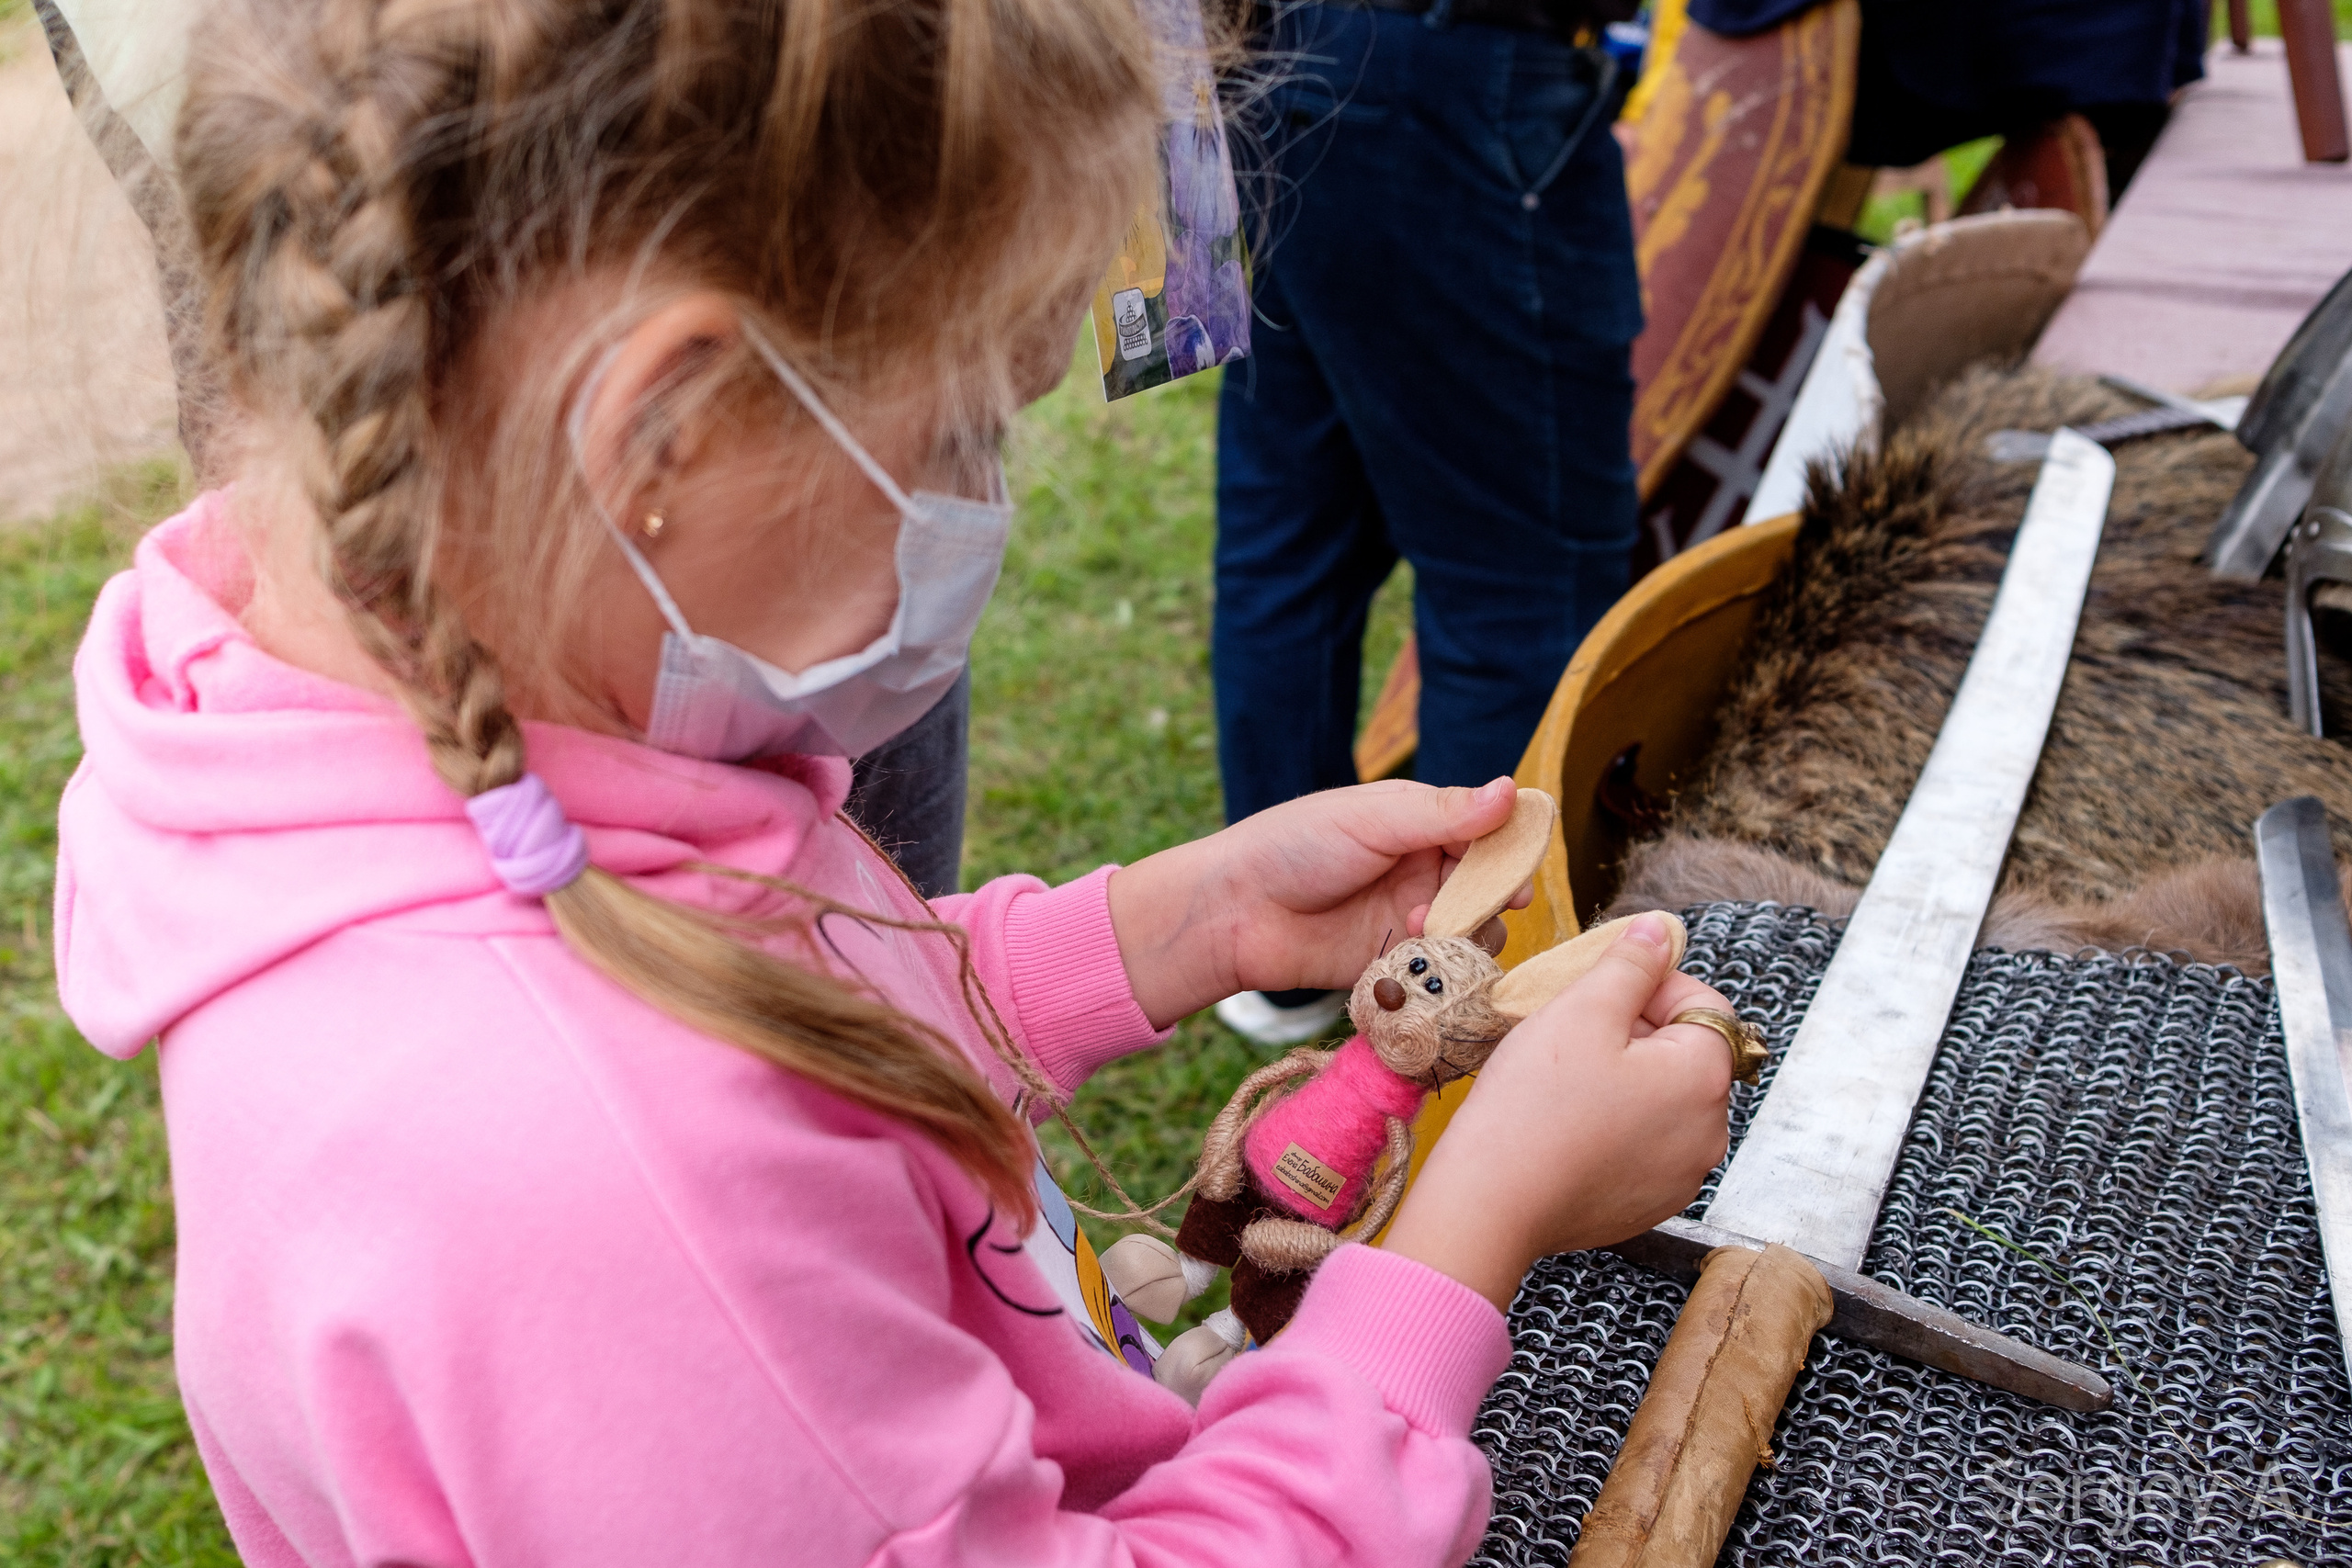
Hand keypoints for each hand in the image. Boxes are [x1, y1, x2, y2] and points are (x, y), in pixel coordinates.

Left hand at [1106, 777, 1525, 1029]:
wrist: (1234, 911)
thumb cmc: (1295, 846)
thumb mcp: (1372, 819)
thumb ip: (1443, 813)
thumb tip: (1511, 790)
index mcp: (1421, 823)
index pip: (1489, 833)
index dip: (1509, 852)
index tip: (1514, 872)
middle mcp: (1424, 870)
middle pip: (1490, 888)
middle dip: (1490, 898)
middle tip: (1483, 905)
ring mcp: (1411, 919)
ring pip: (1473, 933)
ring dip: (1463, 933)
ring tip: (1422, 926)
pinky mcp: (1394, 964)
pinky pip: (1438, 973)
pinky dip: (1437, 967)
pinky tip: (1407, 952)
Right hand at [1378, 913, 1734, 1309]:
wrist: (1491, 1203)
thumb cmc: (1534, 1105)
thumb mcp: (1581, 1010)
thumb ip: (1630, 964)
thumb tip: (1659, 933)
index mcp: (1705, 1077)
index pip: (1705, 1004)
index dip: (1652, 984)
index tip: (1600, 991)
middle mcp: (1710, 1132)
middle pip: (1686, 1054)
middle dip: (1636, 1033)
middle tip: (1571, 1034)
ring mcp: (1682, 1175)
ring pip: (1663, 1100)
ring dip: (1625, 1079)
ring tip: (1564, 1081)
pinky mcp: (1650, 1205)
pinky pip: (1644, 1145)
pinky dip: (1614, 1126)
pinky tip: (1567, 1124)